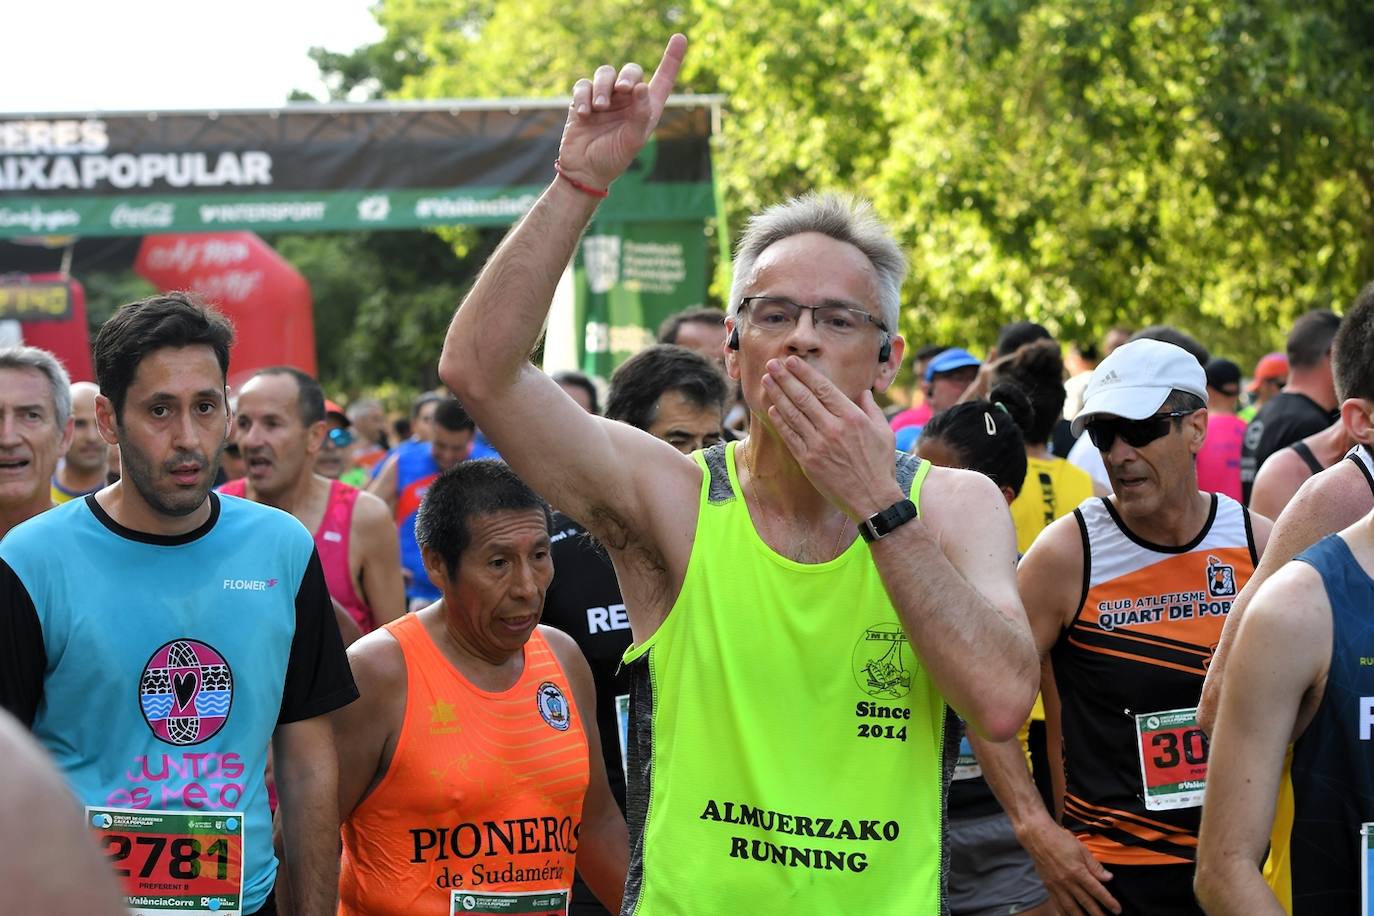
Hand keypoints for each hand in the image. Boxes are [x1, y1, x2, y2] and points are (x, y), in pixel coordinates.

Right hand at [558, 34, 686, 189]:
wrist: (584, 170)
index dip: (671, 59)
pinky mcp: (584, 100)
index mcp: (646, 108)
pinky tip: (584, 114)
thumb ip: (639, 115)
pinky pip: (583, 86)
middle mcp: (627, 99)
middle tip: (623, 90)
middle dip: (627, 76)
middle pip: (631, 71)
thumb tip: (640, 87)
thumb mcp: (632, 141)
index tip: (680, 38)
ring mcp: (605, 97)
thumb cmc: (613, 159)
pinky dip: (583, 97)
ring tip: (599, 109)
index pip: (662, 79)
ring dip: (602, 88)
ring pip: (605, 74)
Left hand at [761, 356, 902, 520]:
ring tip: (766, 380)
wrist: (873, 500)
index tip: (792, 361)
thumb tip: (863, 392)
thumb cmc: (881, 465)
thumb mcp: (883, 432)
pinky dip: (780, 421)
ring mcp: (818, 445)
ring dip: (777, 395)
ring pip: (793, 414)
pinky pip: (790, 436)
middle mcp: (833, 428)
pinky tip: (772, 408)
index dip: (804, 373)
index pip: (823, 388)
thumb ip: (871, 409)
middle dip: (785, 378)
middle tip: (772, 363)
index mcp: (852, 417)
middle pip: (803, 397)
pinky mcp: (808, 461)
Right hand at [1019, 820, 1119, 915]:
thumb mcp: (1081, 848)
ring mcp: (1056, 885)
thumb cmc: (1060, 839)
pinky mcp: (1048, 886)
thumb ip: (1094, 865)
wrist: (1037, 836)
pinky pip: (1057, 903)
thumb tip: (1108, 878)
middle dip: (1097, 914)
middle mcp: (1067, 881)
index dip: (1108, 901)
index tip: (1117, 910)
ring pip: (1070, 907)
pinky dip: (1064, 913)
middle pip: (1085, 902)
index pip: (1097, 890)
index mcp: (1077, 871)